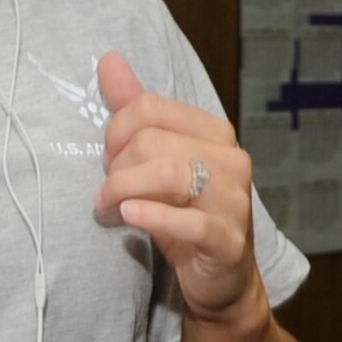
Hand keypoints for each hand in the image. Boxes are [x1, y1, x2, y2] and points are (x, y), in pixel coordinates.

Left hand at [94, 53, 262, 323]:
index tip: (107, 160)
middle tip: (107, 192)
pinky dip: (152, 216)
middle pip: (152, 141)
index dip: (115, 131)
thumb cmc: (183, 216)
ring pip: (168, 174)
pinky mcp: (229, 240)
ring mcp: (234, 200)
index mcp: (214, 133)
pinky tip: (130, 217)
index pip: (150, 107)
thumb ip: (135, 111)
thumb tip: (109, 59)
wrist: (220, 282)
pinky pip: (188, 220)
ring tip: (108, 206)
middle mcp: (231, 160)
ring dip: (123, 190)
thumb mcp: (157, 161)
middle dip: (116, 166)